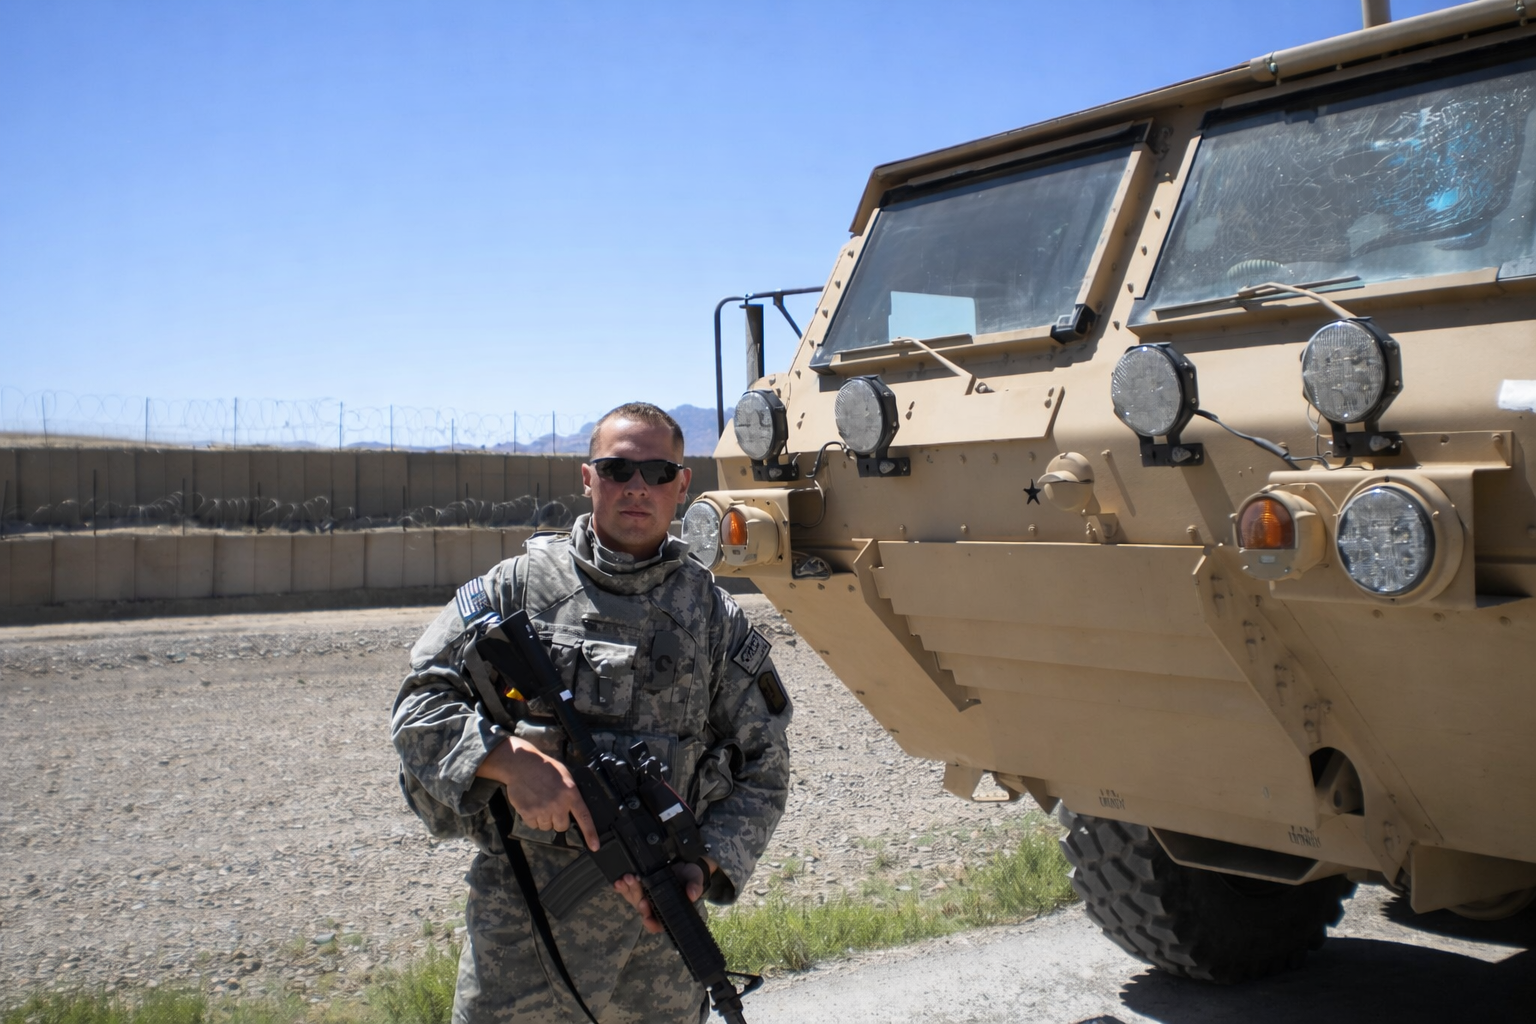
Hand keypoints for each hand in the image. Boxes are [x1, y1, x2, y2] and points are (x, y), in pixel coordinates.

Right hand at [475, 736, 598, 850]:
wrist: (522, 765)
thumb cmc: (545, 768)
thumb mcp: (566, 776)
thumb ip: (571, 793)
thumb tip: (575, 809)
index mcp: (571, 794)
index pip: (584, 817)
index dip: (590, 833)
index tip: (595, 846)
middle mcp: (558, 804)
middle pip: (562, 826)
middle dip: (558, 820)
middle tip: (552, 807)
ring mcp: (543, 810)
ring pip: (547, 827)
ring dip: (544, 819)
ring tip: (540, 802)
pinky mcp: (528, 813)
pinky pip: (533, 825)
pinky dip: (532, 818)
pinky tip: (531, 804)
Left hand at [614, 859, 716, 933]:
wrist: (683, 865)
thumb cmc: (690, 877)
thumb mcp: (696, 880)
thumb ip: (695, 887)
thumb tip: (692, 894)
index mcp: (670, 912)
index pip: (659, 924)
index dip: (651, 923)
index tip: (646, 917)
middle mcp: (656, 908)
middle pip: (643, 909)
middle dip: (637, 896)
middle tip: (636, 884)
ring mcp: (646, 898)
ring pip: (634, 899)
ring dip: (628, 890)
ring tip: (628, 878)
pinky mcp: (640, 888)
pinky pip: (628, 891)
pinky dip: (622, 887)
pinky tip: (619, 882)